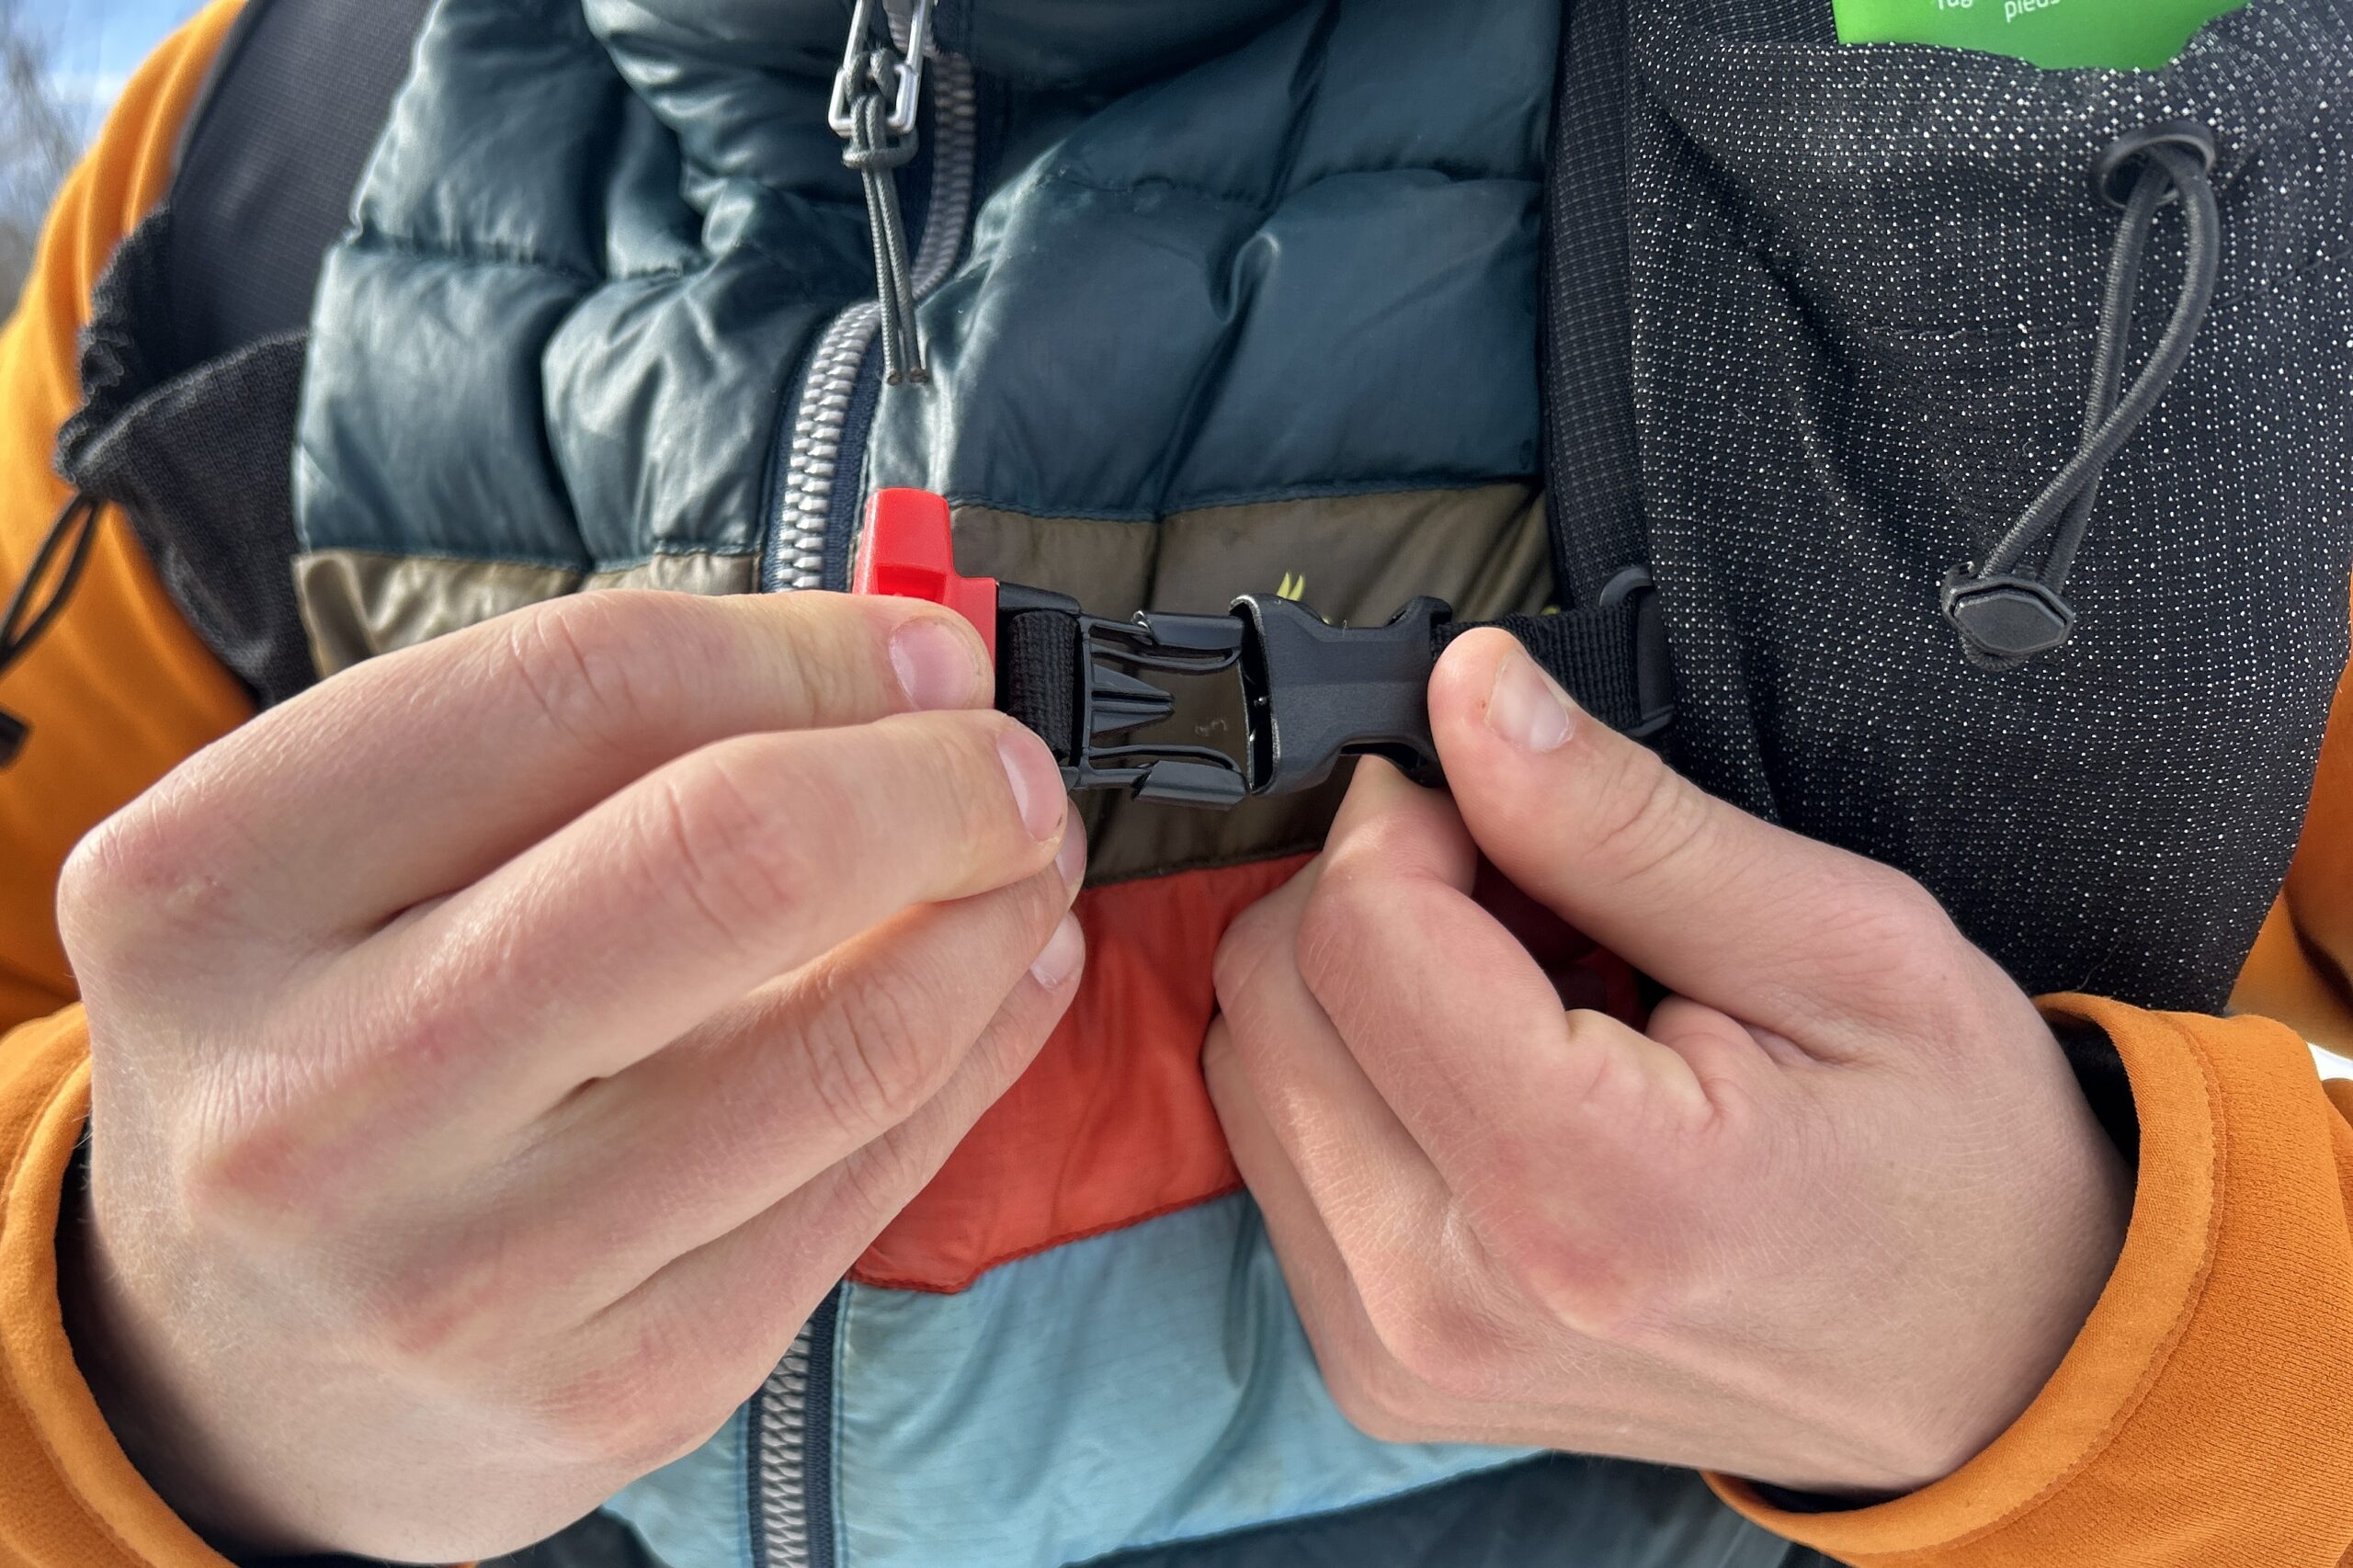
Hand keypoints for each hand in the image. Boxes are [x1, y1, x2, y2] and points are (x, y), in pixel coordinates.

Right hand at [56, 591, 1084, 1560]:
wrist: (212, 1370)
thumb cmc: (315, 1044)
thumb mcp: (335, 852)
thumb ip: (578, 735)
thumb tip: (894, 666)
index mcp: (211, 886)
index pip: (589, 687)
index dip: (810, 646)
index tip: (926, 650)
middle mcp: (319, 1095)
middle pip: (733, 857)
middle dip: (937, 781)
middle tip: (1009, 766)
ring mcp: (468, 1271)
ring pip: (850, 1039)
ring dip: (995, 918)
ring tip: (1025, 865)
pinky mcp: (608, 1391)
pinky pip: (870, 1183)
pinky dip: (981, 1050)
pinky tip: (1004, 983)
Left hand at [1205, 631, 2129, 1497]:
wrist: (1995, 1371)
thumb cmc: (1954, 1165)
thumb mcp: (1846, 946)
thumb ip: (1624, 822)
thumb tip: (1466, 691)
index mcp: (1588, 1200)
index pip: (1357, 933)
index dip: (1417, 819)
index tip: (1508, 808)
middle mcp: (1449, 1301)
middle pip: (1273, 991)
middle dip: (1383, 895)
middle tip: (1542, 908)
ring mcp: (1399, 1355)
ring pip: (1248, 1059)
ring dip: (1365, 986)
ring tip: (1537, 1004)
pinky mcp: (1378, 1368)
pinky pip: (1276, 1146)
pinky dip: (1361, 1073)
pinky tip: (1495, 1081)